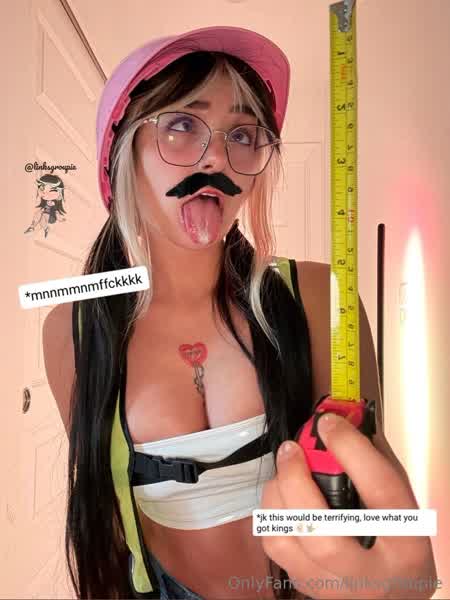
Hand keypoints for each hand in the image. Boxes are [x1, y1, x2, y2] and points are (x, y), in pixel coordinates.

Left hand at [260, 414, 436, 598]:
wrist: (395, 595)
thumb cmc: (399, 543)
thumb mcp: (404, 502)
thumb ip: (375, 461)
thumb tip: (341, 423)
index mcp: (405, 544)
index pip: (380, 490)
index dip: (350, 450)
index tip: (329, 422)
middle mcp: (369, 573)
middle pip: (321, 528)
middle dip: (297, 480)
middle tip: (292, 449)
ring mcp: (335, 587)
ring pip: (288, 541)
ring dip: (278, 496)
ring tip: (284, 472)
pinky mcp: (308, 587)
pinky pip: (276, 548)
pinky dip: (273, 515)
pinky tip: (282, 498)